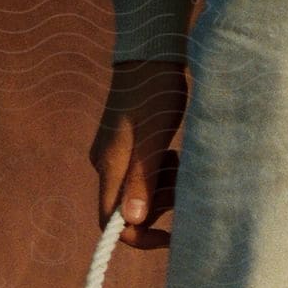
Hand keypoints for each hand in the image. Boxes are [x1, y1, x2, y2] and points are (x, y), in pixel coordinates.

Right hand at [88, 59, 189, 247]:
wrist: (150, 50)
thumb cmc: (154, 90)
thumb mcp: (153, 138)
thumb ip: (142, 180)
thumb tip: (132, 221)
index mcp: (109, 166)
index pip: (112, 223)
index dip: (140, 237)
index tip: (170, 235)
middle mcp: (106, 164)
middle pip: (129, 210)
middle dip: (158, 206)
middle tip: (181, 184)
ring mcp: (115, 153)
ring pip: (139, 192)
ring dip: (162, 188)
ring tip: (178, 161)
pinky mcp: (126, 143)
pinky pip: (143, 173)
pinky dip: (160, 172)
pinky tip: (172, 152)